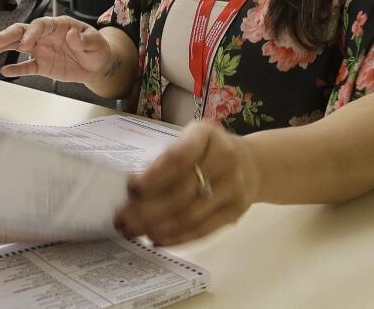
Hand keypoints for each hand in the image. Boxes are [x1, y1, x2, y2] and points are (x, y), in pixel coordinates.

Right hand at [0, 16, 112, 81]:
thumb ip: (83, 40)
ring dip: (6, 46)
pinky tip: (4, 70)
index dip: (31, 33)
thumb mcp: (96, 43)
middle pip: (24, 32)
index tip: (25, 44)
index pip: (41, 25)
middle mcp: (47, 36)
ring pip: (20, 46)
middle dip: (9, 35)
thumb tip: (72, 35)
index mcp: (59, 26)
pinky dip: (16, 69)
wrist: (97, 65)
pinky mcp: (42, 65)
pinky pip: (27, 66)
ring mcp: (42, 50)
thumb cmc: (97, 49)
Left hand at [115, 121, 259, 246]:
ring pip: (190, 214)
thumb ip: (164, 158)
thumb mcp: (189, 140)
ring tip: (134, 231)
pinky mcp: (236, 212)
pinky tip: (157, 238)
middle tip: (121, 219)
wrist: (252, 163)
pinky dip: (176, 237)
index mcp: (207, 134)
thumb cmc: (208, 151)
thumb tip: (131, 189)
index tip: (131, 189)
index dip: (153, 176)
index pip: (178, 157)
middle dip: (146, 209)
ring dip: (157, 227)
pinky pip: (203, 230)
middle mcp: (225, 158)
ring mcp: (234, 187)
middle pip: (181, 190)